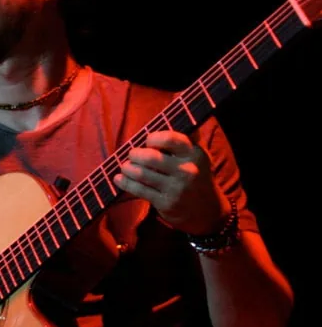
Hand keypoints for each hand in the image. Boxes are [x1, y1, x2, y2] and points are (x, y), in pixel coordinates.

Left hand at [113, 130, 228, 235]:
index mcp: (195, 154)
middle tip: (131, 155)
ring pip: (142, 174)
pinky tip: (119, 178)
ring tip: (125, 166)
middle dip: (134, 154)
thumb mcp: (197, 156)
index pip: (170, 139)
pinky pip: (139, 190)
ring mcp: (176, 188)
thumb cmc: (196, 176)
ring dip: (127, 168)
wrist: (207, 211)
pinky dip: (125, 182)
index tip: (147, 141)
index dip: (153, 138)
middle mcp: (187, 170)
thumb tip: (169, 115)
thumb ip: (185, 138)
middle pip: (150, 157)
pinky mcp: (166, 203)